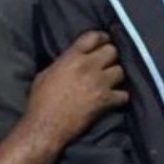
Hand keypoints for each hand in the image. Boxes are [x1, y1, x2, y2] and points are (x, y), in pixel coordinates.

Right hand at [22, 30, 126, 150]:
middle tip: (108, 63)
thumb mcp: (45, 74)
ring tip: (111, 81)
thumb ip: (63, 63)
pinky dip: (121, 97)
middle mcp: (88, 66)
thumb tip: (71, 60)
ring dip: (117, 76)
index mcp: (71, 58)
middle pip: (112, 50)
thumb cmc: (39, 102)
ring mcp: (99, 83)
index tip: (104, 41)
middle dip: (111, 56)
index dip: (102, 37)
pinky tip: (115, 99)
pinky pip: (124, 94)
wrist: (45, 126)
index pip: (93, 37)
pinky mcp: (106, 101)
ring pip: (121, 71)